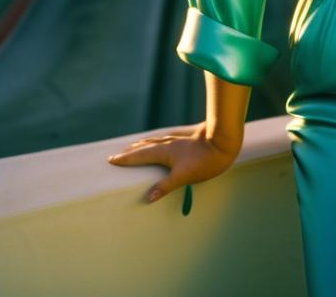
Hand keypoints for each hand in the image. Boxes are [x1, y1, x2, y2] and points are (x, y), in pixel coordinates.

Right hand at [106, 121, 241, 203]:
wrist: (223, 140)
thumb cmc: (204, 161)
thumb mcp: (184, 177)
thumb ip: (165, 186)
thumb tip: (148, 198)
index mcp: (164, 152)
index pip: (140, 156)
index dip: (126, 159)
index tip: (112, 159)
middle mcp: (169, 143)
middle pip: (145, 146)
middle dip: (132, 151)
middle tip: (120, 154)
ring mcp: (179, 139)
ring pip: (157, 140)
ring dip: (145, 144)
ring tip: (137, 145)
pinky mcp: (189, 137)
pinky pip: (169, 137)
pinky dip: (160, 139)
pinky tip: (165, 139)